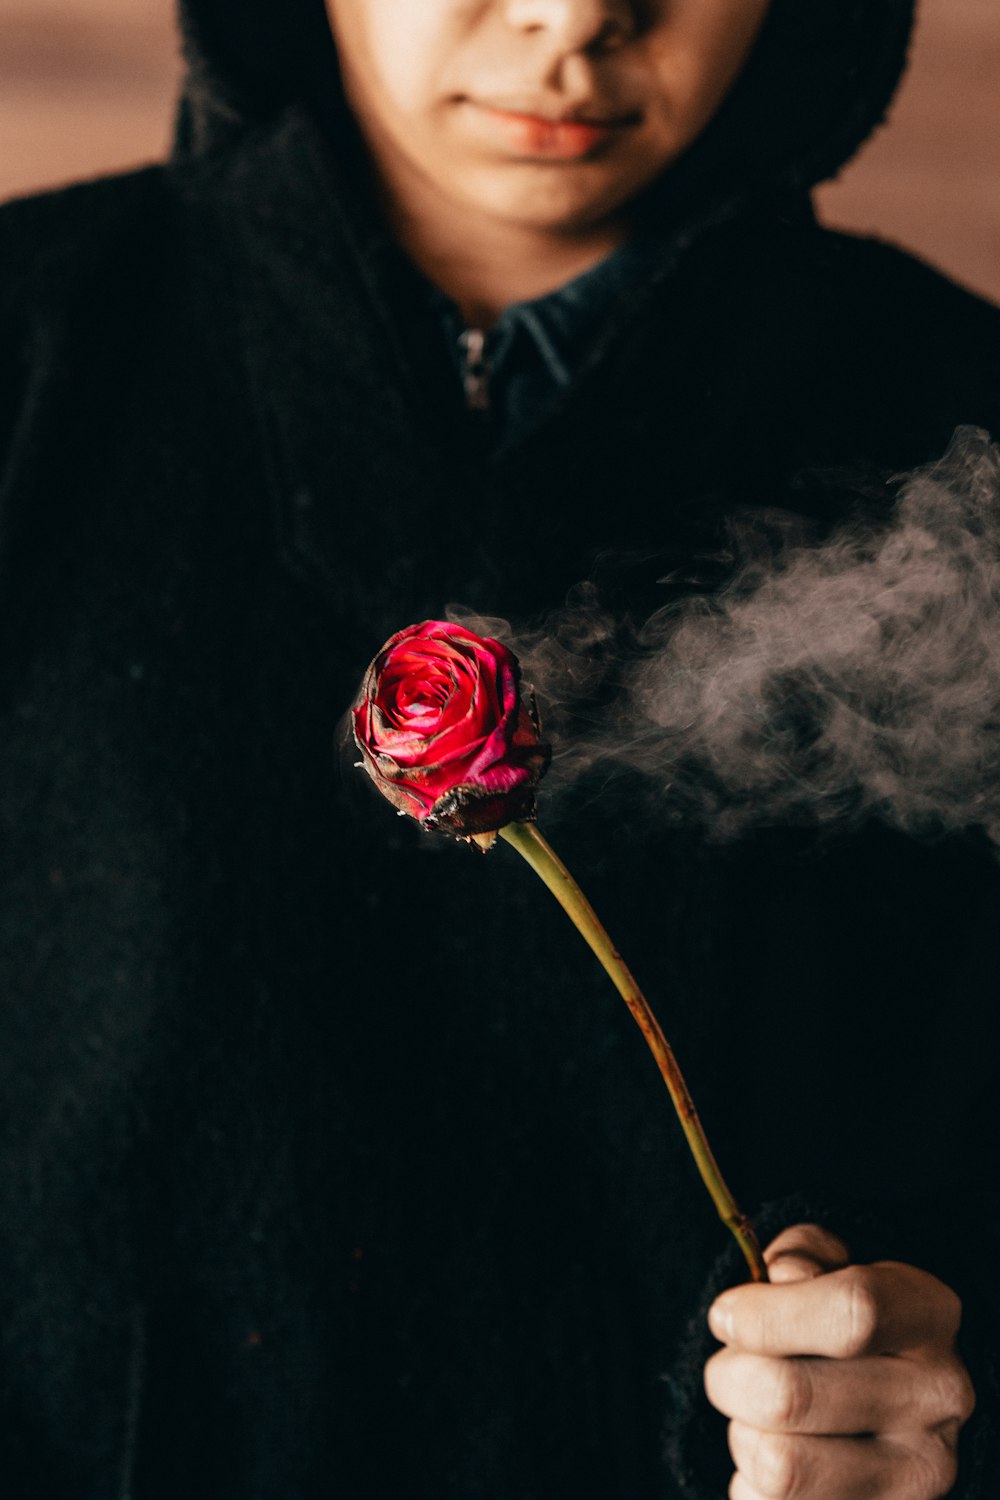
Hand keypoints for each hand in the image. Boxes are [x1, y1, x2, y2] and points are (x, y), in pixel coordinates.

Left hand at [704, 1222, 974, 1499]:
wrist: (875, 1400)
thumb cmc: (833, 1318)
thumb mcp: (826, 1264)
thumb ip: (801, 1256)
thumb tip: (782, 1278)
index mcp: (928, 1314)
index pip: (851, 1313)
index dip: (766, 1314)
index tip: (725, 1315)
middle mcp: (936, 1397)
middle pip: (790, 1395)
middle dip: (731, 1375)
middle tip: (731, 1365)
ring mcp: (915, 1474)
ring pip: (776, 1462)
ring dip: (740, 1431)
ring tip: (755, 1411)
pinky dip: (750, 1479)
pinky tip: (776, 1450)